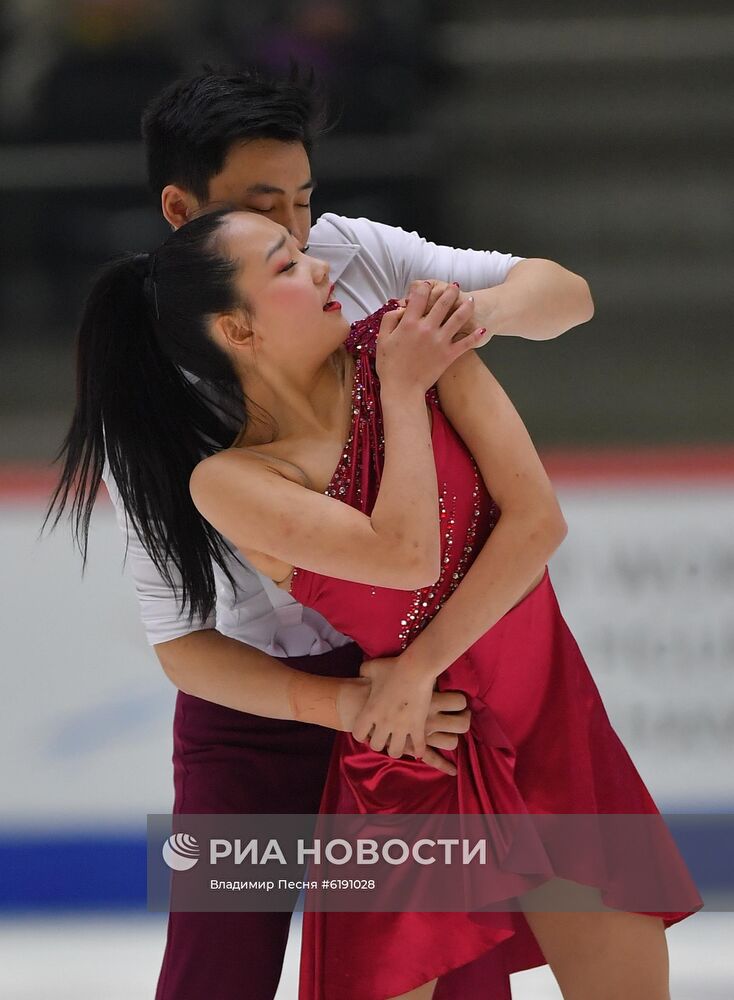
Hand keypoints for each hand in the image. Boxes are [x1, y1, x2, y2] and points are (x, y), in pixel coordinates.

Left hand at [336, 669, 470, 776]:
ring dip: (396, 749)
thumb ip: (363, 672)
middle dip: (379, 743)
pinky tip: (418, 749)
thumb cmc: (393, 667)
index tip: (367, 730)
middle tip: (384, 737)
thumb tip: (361, 675)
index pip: (358, 734)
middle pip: (376, 746)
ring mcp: (401, 727)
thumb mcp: (371, 667)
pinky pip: (418, 748)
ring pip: (395, 751)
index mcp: (370, 711)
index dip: (361, 734)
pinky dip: (418, 750)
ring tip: (399, 744)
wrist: (416, 668)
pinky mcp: (418, 727)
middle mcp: (384, 723)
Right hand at [376, 281, 485, 392]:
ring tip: (471, 301)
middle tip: (455, 287)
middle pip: (443, 303)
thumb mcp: (383, 339)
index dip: (424, 287)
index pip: (420, 296)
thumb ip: (390, 319)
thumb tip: (401, 308)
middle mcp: (427, 328)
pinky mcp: (449, 354)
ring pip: (458, 318)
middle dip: (451, 291)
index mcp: (409, 323)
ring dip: (466, 307)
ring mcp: (440, 341)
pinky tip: (482, 329)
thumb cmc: (389, 365)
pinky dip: (476, 336)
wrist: (402, 389)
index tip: (427, 285)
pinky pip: (466, 343)